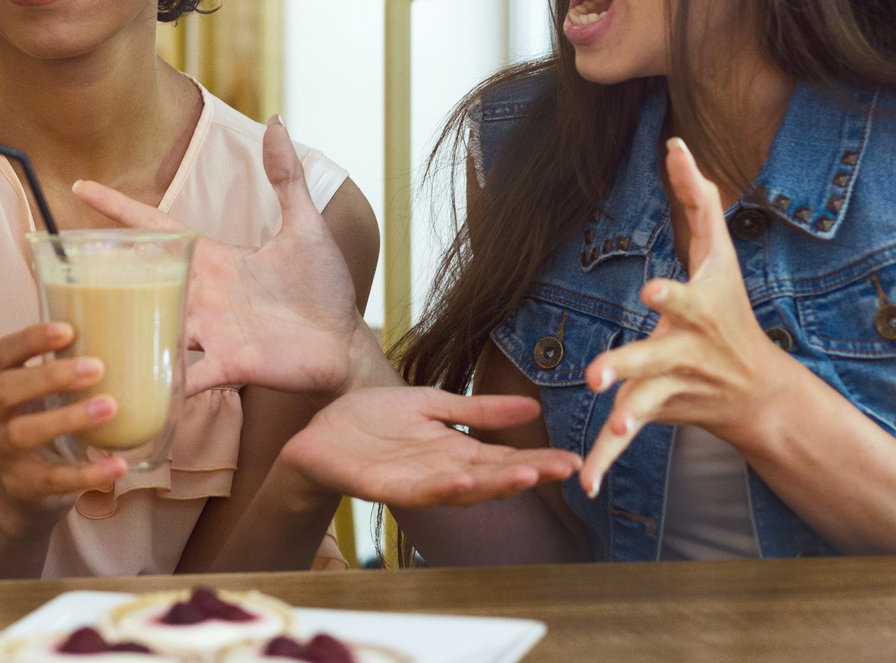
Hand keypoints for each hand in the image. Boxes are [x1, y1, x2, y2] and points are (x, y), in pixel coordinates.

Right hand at [0, 323, 127, 511]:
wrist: (27, 486)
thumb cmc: (45, 420)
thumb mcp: (47, 392)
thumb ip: (71, 368)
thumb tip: (134, 338)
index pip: (3, 352)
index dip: (31, 339)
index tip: (68, 330)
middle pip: (6, 389)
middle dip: (51, 376)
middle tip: (97, 368)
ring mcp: (0, 451)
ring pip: (23, 433)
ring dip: (67, 418)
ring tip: (109, 407)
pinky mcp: (20, 484)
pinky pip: (52, 479)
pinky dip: (87, 473)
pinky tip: (118, 465)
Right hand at [74, 117, 377, 394]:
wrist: (345, 344)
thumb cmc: (323, 288)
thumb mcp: (304, 227)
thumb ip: (286, 178)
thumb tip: (277, 121)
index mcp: (214, 260)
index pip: (157, 228)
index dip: (121, 208)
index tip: (83, 186)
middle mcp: (202, 296)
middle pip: (140, 281)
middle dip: (100, 274)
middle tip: (56, 263)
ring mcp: (211, 333)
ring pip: (151, 328)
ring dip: (120, 330)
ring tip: (75, 330)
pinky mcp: (228, 366)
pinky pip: (184, 377)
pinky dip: (160, 385)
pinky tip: (125, 388)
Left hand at [281, 387, 581, 506]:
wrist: (320, 431)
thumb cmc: (375, 421)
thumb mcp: (434, 406)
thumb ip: (479, 411)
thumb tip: (530, 408)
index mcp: (457, 452)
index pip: (506, 458)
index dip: (540, 459)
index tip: (575, 458)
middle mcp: (444, 472)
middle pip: (493, 477)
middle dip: (530, 474)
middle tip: (567, 469)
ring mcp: (416, 482)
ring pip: (463, 489)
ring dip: (495, 485)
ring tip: (528, 475)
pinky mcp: (386, 486)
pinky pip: (418, 491)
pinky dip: (442, 487)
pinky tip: (463, 479)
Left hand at [576, 137, 797, 496]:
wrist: (758, 390)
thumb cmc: (733, 310)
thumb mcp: (720, 254)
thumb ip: (697, 198)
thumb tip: (676, 140)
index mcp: (698, 309)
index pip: (686, 297)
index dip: (672, 293)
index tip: (652, 291)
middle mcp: (685, 348)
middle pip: (655, 355)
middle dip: (630, 363)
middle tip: (599, 373)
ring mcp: (672, 384)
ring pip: (642, 400)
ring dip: (624, 415)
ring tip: (606, 423)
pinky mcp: (656, 410)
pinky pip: (627, 437)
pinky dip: (605, 459)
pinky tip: (584, 481)